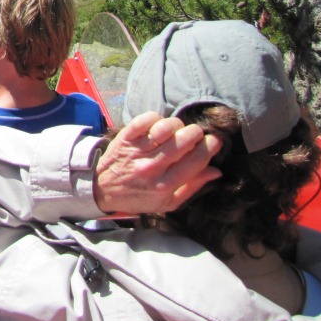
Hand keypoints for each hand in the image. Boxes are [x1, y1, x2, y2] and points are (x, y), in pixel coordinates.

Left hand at [93, 112, 221, 214]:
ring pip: (165, 128)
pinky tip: (157, 125)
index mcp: (165, 185)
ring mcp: (137, 151)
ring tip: (175, 131)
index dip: (210, 147)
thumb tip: (216, 171)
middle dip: (196, 133)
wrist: (103, 189)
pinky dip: (156, 118)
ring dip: (176, 125)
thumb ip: (193, 186)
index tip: (214, 141)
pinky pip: (145, 119)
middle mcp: (151, 167)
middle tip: (195, 135)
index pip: (196, 161)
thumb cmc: (140, 196)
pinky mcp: (125, 138)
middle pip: (183, 140)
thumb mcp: (168, 202)